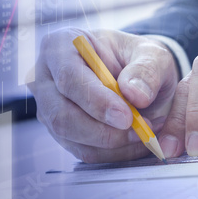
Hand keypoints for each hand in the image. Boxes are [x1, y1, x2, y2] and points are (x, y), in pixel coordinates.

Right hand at [28, 28, 178, 162]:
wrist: (136, 75)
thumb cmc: (137, 58)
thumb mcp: (151, 53)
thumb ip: (147, 69)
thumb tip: (136, 95)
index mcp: (60, 46)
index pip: (69, 77)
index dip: (96, 101)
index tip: (126, 116)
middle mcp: (46, 79)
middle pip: (62, 115)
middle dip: (104, 131)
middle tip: (142, 132)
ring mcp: (49, 108)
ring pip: (73, 139)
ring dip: (114, 144)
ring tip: (147, 132)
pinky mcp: (62, 133)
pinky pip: (85, 152)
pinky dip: (116, 152)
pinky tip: (138, 140)